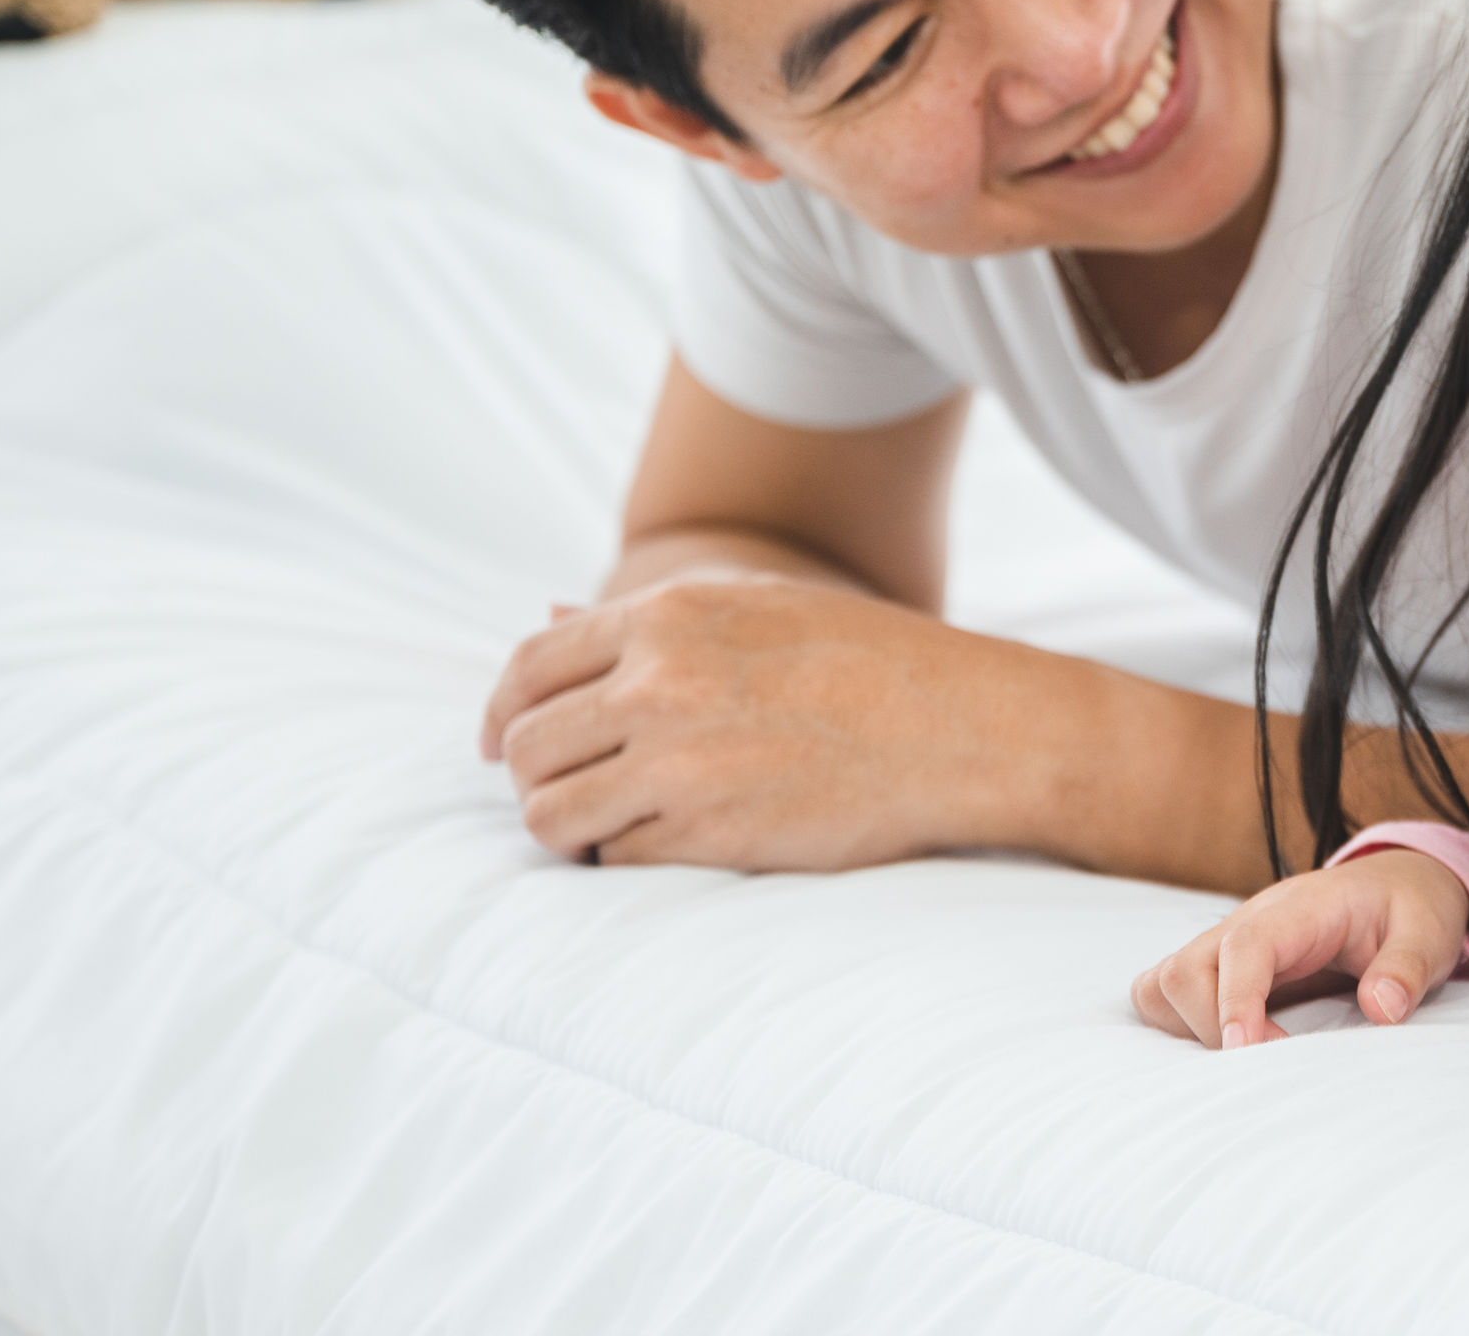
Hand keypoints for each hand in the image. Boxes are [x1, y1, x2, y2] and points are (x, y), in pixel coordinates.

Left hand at [477, 571, 1080, 869]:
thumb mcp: (757, 607)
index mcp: (668, 618)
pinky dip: (627, 860)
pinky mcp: (707, 835)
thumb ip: (648, 621)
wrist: (963, 728)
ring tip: (611, 829)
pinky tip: (670, 844)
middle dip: (538, 776)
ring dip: (570, 829)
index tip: (506, 744)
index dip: (505, 712)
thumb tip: (547, 616)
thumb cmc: (871, 661)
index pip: (530, 665)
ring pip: (551, 816)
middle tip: (575, 792)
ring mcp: (677, 764)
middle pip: (530, 747)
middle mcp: (657, 685)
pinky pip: (614, 861)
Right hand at [1132, 848, 1468, 1049]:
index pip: (1246, 946)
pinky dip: (1180, 1028)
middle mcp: (1251, 921)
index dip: (1235, 1000)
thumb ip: (1407, 968)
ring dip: (1187, 1030)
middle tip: (1272, 1066)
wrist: (1396, 885)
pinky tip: (1230, 1051)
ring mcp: (1229, 943)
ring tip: (1247, 1059)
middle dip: (1211, 1028)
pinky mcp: (1224, 967)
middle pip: (1186, 969)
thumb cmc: (1410, 909)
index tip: (1246, 1051)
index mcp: (1300, 908)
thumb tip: (1381, 1009)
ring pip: (1163, 983)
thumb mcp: (1428, 932)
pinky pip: (1168, 994)